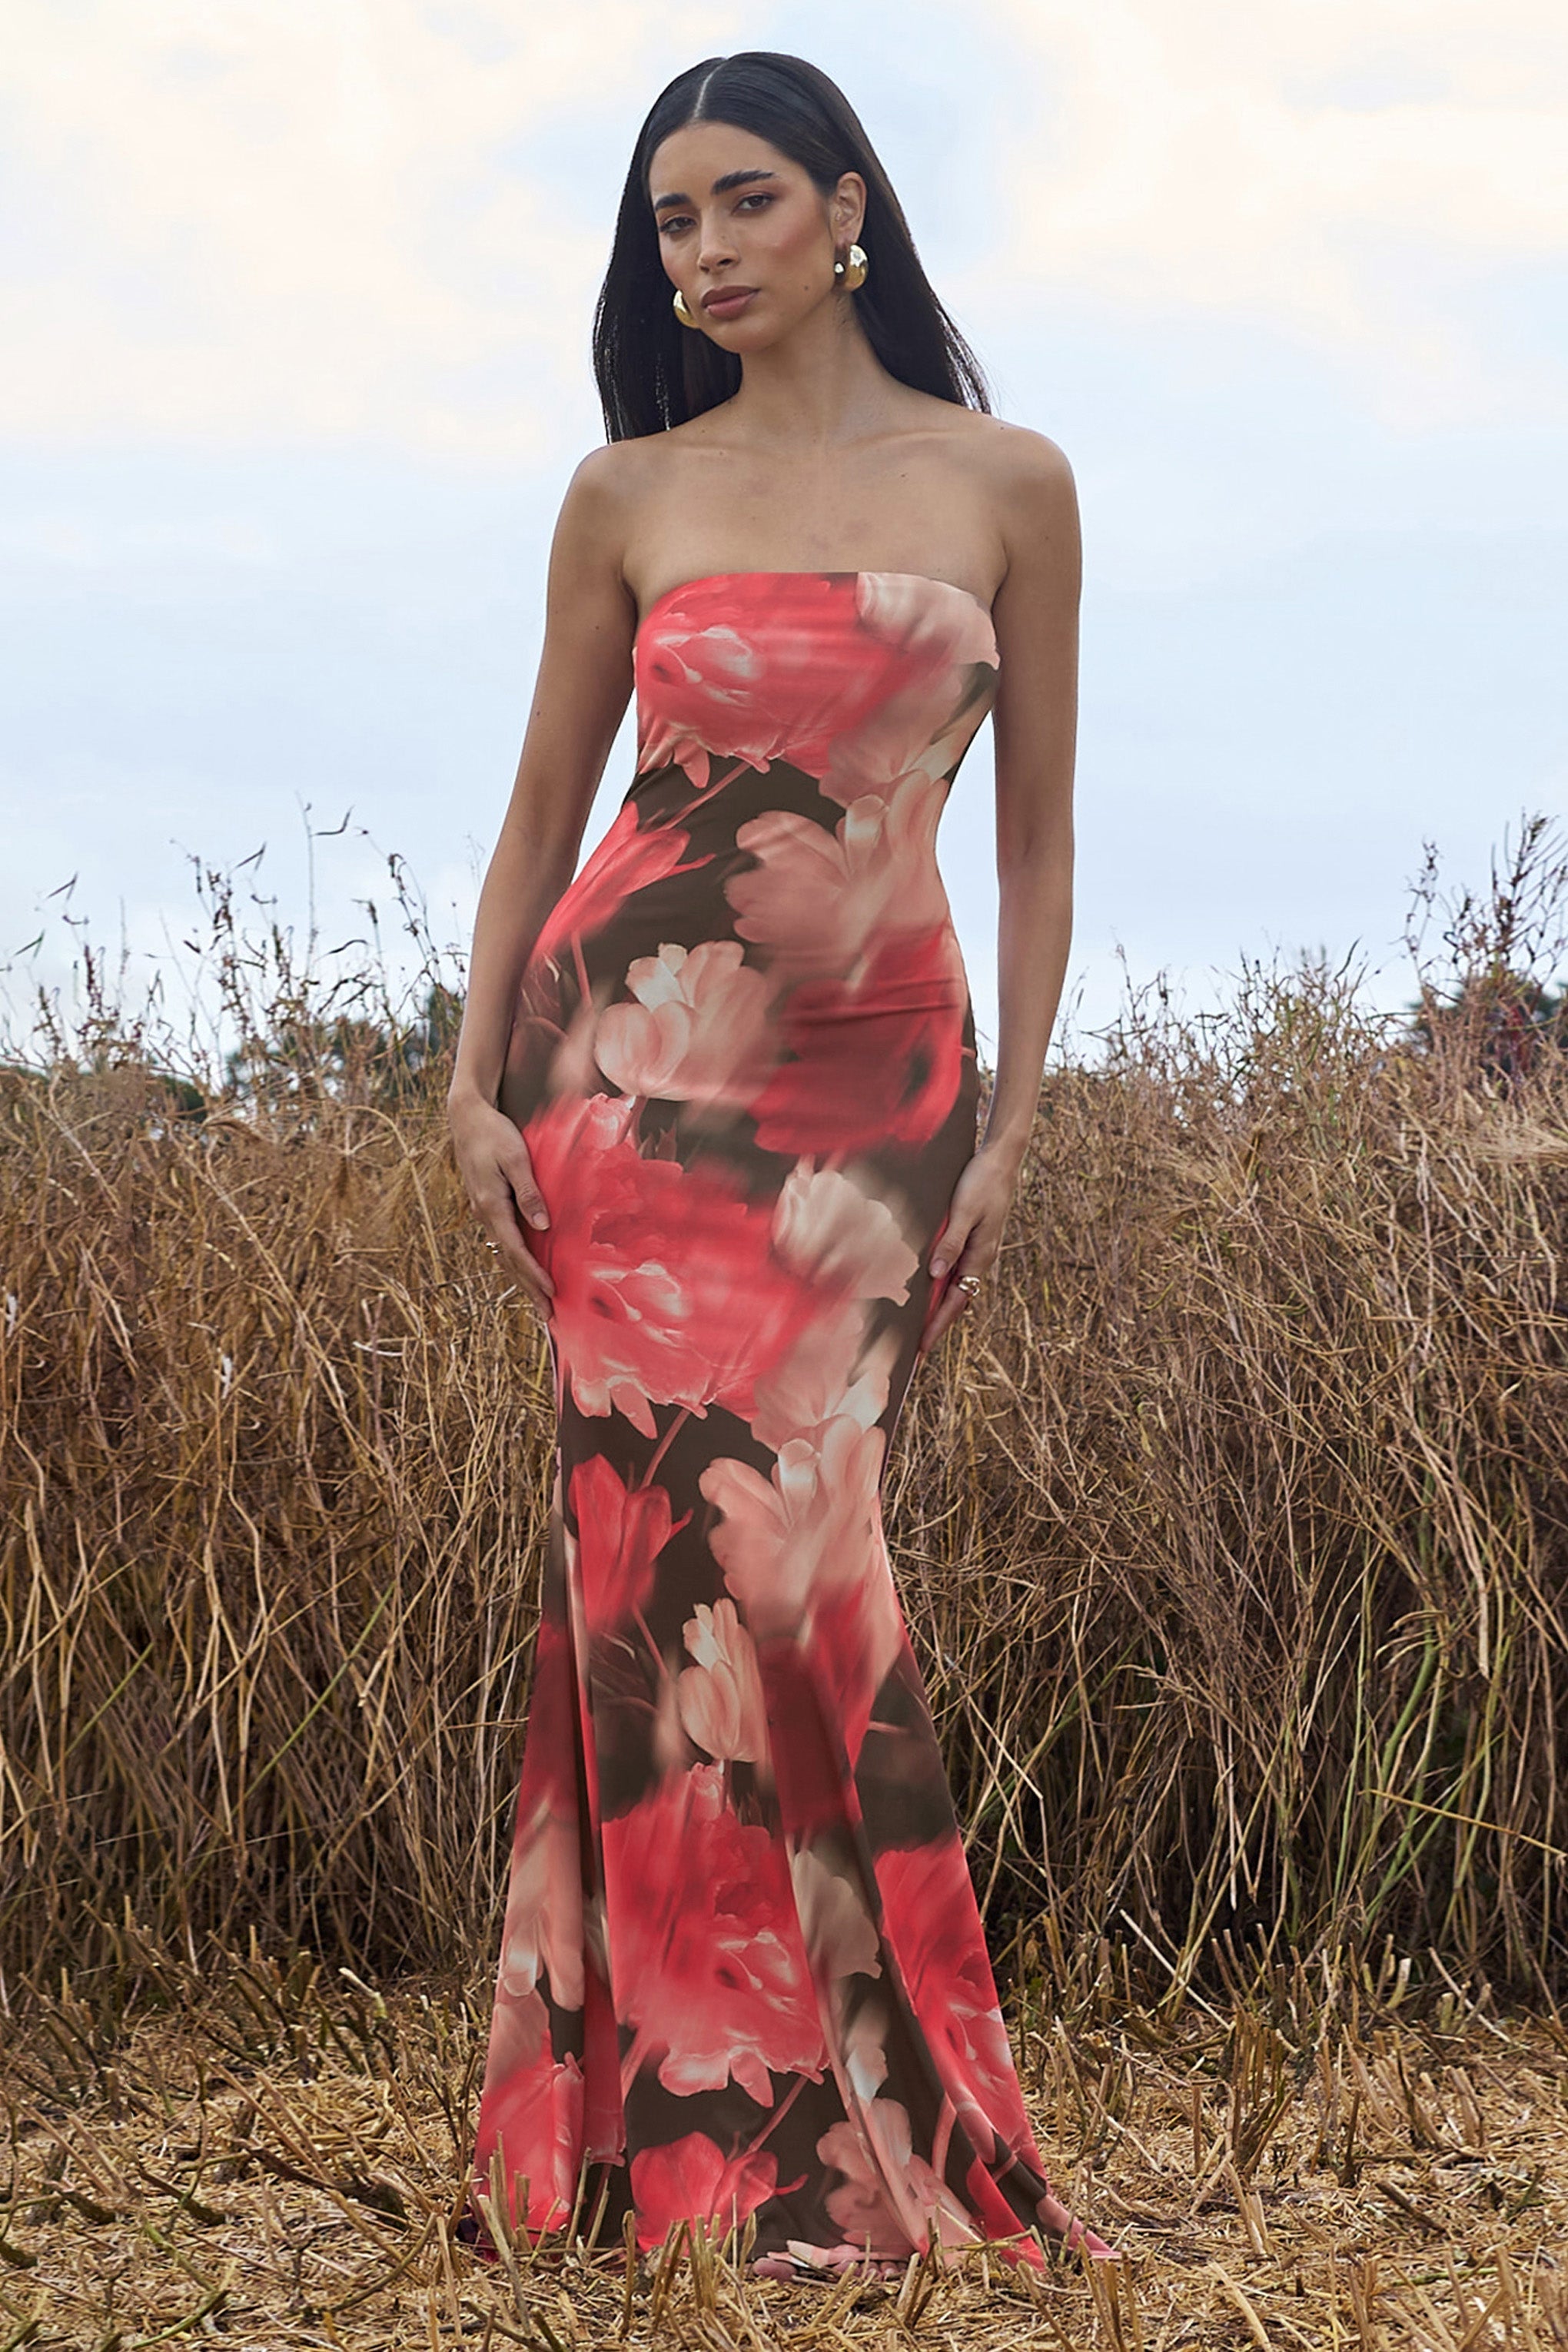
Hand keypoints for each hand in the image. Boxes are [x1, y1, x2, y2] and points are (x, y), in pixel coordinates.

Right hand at [447, 1088, 554, 1319]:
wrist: (467, 1117)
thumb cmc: (494, 1134)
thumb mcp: (515, 1159)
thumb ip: (529, 1193)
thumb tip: (542, 1227)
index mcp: (491, 1206)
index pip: (516, 1250)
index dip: (534, 1274)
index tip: (551, 1293)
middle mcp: (484, 1214)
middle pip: (508, 1261)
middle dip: (528, 1289)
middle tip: (547, 1315)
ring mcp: (483, 1211)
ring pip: (504, 1253)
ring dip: (521, 1278)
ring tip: (538, 1300)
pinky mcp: (487, 1205)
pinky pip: (502, 1240)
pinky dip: (515, 1260)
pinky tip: (525, 1268)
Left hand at [919, 1145, 1017, 1353]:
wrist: (1000, 1162)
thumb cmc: (981, 1183)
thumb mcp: (964, 1212)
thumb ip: (950, 1243)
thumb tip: (936, 1275)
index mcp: (980, 1256)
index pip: (955, 1301)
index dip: (938, 1325)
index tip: (923, 1348)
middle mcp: (980, 1258)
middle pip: (957, 1301)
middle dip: (938, 1324)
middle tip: (917, 1347)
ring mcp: (977, 1251)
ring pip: (957, 1288)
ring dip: (940, 1307)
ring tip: (919, 1325)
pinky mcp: (972, 1240)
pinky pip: (956, 1271)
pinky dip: (942, 1286)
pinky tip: (929, 1288)